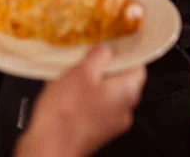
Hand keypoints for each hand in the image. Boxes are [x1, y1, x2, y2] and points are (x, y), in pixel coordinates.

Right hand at [17, 45, 146, 156]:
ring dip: (93, 81)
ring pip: (108, 92)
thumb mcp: (83, 70)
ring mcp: (112, 123)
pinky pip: (97, 106)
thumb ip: (100, 55)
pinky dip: (86, 96)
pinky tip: (68, 91)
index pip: (138, 65)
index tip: (113, 43)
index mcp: (128, 92)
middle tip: (87, 57)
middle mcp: (125, 109)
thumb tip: (107, 50)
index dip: (126, 51)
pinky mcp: (98, 131)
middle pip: (122, 79)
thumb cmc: (67, 109)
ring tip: (73, 73)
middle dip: (105, 66)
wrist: (50, 145)